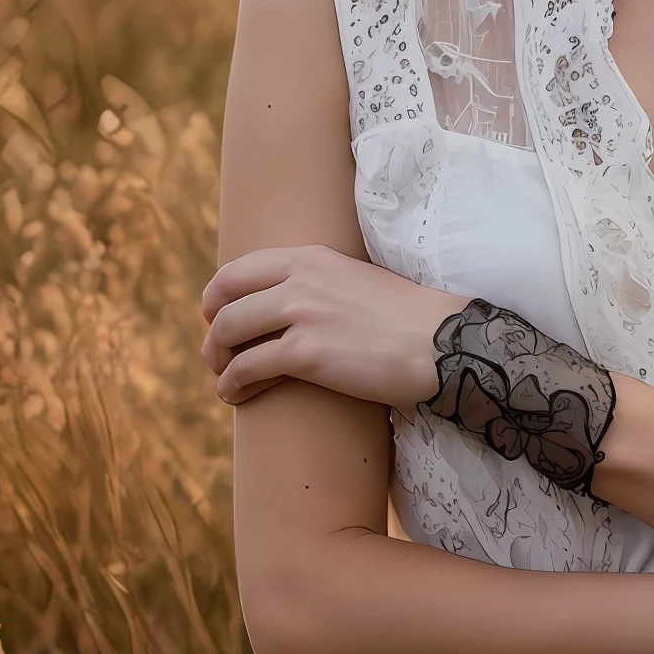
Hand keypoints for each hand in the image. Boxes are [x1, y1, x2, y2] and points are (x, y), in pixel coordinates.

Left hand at [201, 245, 457, 407]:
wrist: (440, 342)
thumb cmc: (406, 319)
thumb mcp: (356, 280)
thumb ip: (321, 283)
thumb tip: (294, 306)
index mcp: (312, 258)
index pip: (238, 269)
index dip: (217, 296)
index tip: (216, 316)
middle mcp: (300, 279)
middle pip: (226, 301)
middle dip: (213, 332)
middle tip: (216, 354)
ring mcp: (301, 314)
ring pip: (229, 333)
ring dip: (217, 360)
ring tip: (225, 380)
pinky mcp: (306, 353)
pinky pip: (247, 368)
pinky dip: (233, 384)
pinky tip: (236, 395)